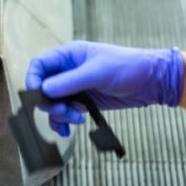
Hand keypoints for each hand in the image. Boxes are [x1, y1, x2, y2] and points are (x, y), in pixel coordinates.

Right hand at [25, 41, 184, 135]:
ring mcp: (75, 87)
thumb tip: (44, 89)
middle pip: (44, 87)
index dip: (33, 79)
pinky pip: (65, 112)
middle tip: (65, 111)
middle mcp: (68, 70)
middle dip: (51, 102)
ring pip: (53, 103)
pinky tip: (68, 129)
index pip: (40, 65)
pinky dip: (63, 121)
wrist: (151, 81)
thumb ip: (70, 81)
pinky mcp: (84, 101)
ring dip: (59, 114)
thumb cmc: (128, 67)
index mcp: (69, 55)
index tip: (37, 95)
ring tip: (76, 119)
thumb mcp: (98, 72)